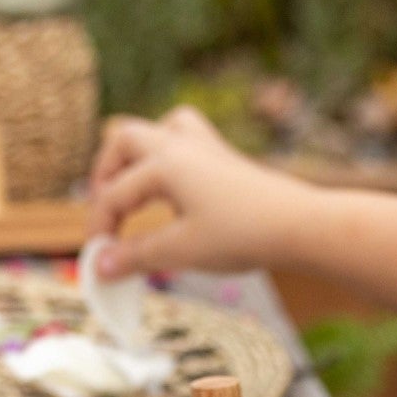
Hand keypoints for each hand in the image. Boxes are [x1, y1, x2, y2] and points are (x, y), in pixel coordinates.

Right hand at [87, 106, 318, 278]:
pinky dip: (166, 157)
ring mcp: (204, 146)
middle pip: (124, 140)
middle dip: (105, 175)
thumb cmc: (242, 234)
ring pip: (157, 130)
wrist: (298, 224)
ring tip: (131, 190)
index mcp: (164, 163)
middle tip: (105, 212)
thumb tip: (99, 267)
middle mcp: (180, 144)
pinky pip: (183, 139)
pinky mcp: (222, 157)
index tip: (98, 263)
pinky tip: (172, 190)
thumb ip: (135, 257)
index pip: (114, 195)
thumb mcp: (181, 250)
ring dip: (136, 156)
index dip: (100, 230)